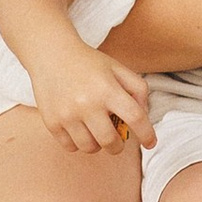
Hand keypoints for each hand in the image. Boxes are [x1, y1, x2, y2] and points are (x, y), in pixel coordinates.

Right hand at [33, 45, 154, 156]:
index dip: (147, 134)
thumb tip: (143, 116)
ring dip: (97, 144)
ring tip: (95, 130)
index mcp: (107, 88)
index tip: (150, 143)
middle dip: (118, 145)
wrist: (51, 53)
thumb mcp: (117, 68)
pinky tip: (79, 128)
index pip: (135, 118)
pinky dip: (78, 142)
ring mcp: (67, 115)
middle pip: (111, 142)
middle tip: (116, 138)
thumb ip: (137, 89)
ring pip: (90, 148)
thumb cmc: (88, 63)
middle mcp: (87, 103)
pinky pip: (70, 147)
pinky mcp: (52, 122)